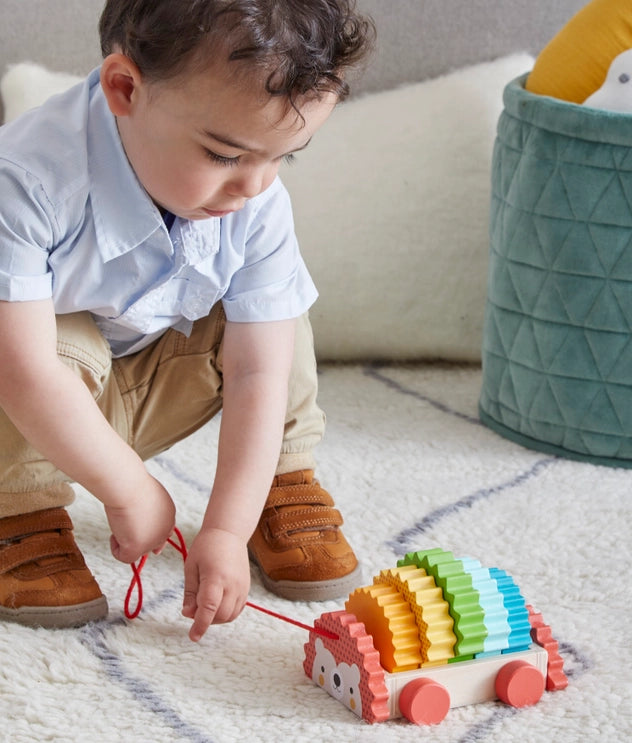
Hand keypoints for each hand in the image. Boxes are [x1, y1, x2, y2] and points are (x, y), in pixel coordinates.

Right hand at [104, 474, 175, 563]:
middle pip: (152, 544)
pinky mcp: (137, 548)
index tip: (140, 534)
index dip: (152, 535)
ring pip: (137, 551)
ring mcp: (152, 541)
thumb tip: (137, 522)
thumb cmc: (134, 485)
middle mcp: (165, 530)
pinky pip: (124, 557)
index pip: (165, 532)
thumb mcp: (147, 495)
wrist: (129, 488)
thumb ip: (148, 508)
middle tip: (126, 524)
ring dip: (126, 539)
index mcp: (169, 515)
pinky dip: (115, 548)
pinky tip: (114, 534)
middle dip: (139, 538)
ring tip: (121, 522)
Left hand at [182, 527, 250, 641]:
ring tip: (204, 606)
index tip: (193, 636)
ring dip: (216, 618)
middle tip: (193, 609)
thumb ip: (190, 593)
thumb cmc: (206, 546)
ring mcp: (242, 587)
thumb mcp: (191, 567)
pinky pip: (237, 610)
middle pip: (220, 615)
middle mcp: (232, 584)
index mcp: (216, 577)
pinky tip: (216, 605)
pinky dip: (226, 613)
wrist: (228, 533)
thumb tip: (188, 614)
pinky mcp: (246, 588)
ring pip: (230, 616)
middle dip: (205, 620)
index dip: (200, 625)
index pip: (209, 608)